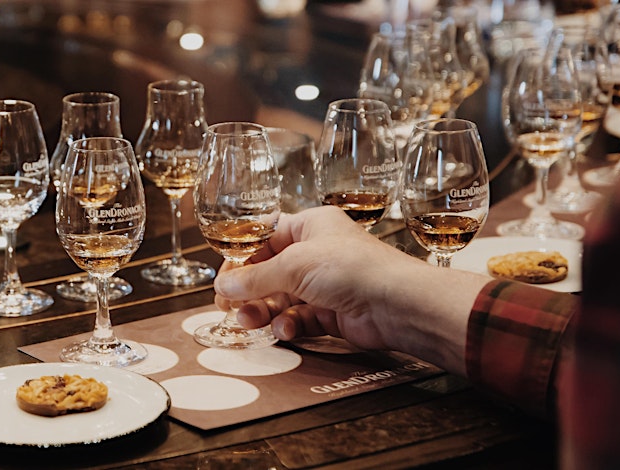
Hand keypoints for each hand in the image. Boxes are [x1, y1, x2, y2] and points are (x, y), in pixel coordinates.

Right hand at [213, 205, 489, 374]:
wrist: (395, 304)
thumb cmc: (351, 268)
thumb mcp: (294, 266)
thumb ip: (256, 277)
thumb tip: (223, 284)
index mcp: (311, 227)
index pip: (266, 236)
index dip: (242, 256)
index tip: (224, 275)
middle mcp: (317, 253)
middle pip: (270, 271)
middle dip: (248, 290)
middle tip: (226, 306)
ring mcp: (325, 284)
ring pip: (281, 298)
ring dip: (262, 311)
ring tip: (248, 322)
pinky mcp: (331, 313)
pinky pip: (299, 319)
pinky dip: (287, 326)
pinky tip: (284, 331)